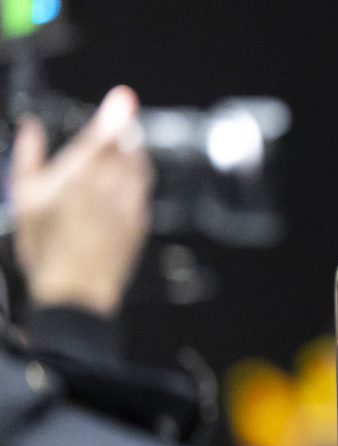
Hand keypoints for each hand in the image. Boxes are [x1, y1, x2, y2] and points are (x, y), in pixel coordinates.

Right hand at [10, 86, 152, 316]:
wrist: (75, 287)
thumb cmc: (45, 246)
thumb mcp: (23, 198)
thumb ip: (28, 157)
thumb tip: (30, 129)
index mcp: (81, 174)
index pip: (107, 133)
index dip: (117, 112)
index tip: (124, 97)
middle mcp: (111, 184)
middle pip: (128, 146)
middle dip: (125, 130)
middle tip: (120, 119)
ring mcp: (129, 202)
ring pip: (140, 165)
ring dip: (135, 150)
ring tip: (126, 143)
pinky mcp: (139, 220)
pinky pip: (143, 189)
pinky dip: (138, 176)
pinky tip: (127, 178)